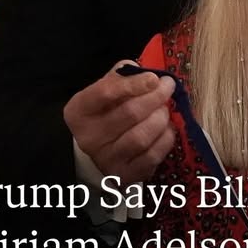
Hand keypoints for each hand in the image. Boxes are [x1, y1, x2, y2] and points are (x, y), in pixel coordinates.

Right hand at [64, 62, 175, 184]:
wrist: (96, 152)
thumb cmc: (104, 114)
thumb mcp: (104, 92)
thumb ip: (121, 77)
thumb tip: (143, 71)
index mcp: (79, 111)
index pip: (106, 93)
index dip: (133, 83)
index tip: (154, 78)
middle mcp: (89, 137)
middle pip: (129, 113)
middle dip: (155, 97)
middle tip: (168, 87)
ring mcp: (106, 159)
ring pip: (141, 136)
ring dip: (160, 118)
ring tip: (164, 109)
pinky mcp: (125, 176)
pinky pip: (152, 156)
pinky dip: (165, 138)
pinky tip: (166, 128)